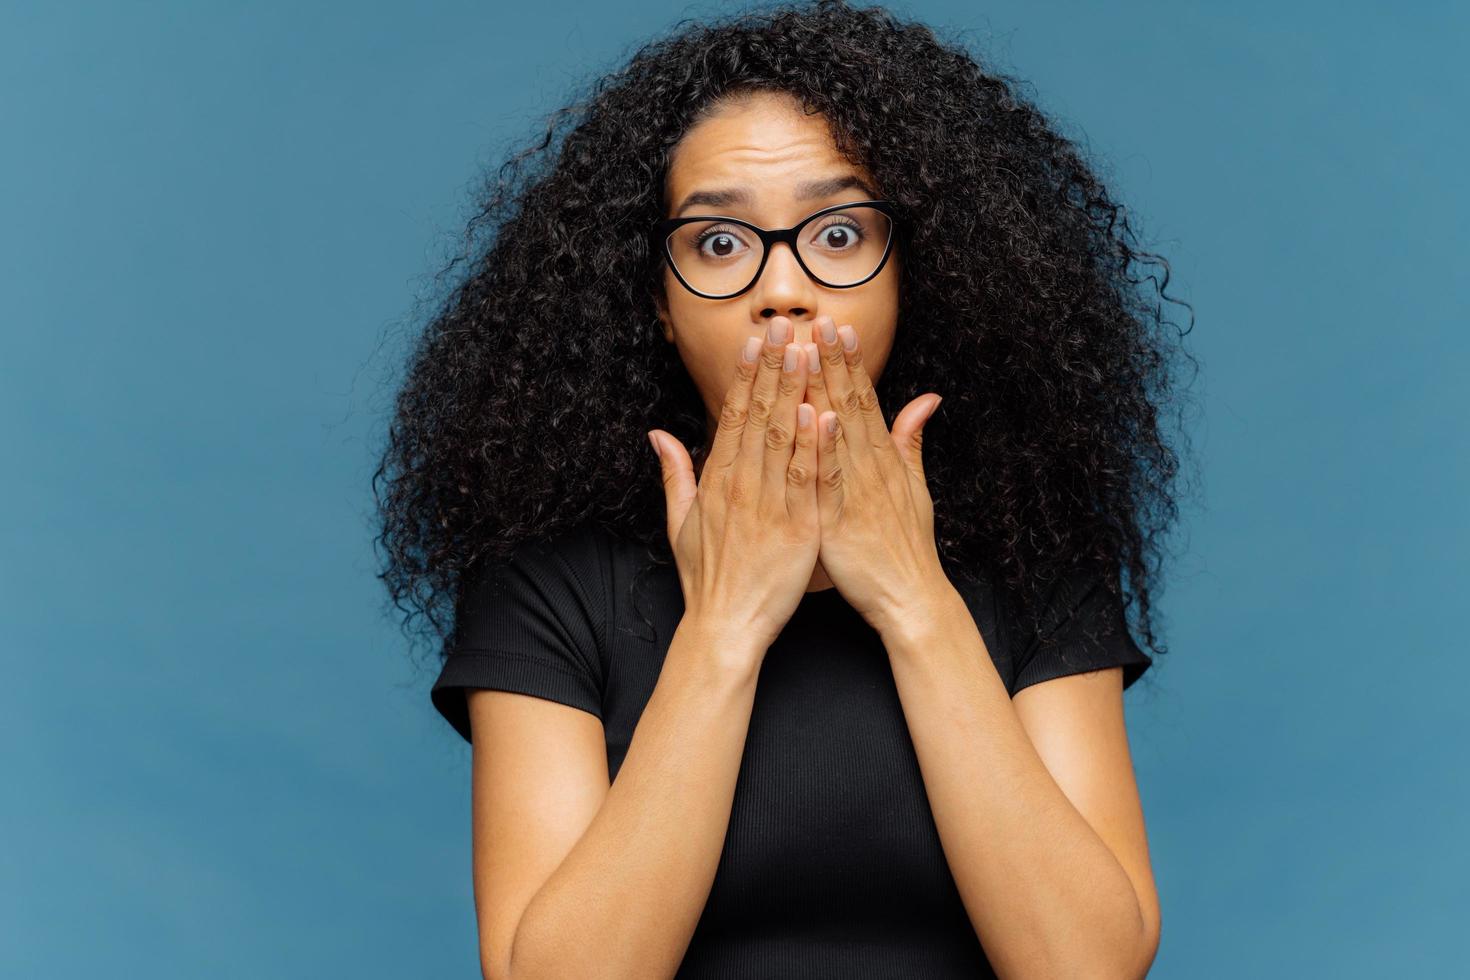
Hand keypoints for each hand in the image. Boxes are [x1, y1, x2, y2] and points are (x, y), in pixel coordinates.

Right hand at [648, 317, 821, 658]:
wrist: (725, 627)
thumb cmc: (706, 577)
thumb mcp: (679, 523)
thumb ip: (675, 474)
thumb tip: (658, 434)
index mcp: (716, 482)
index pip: (731, 417)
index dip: (744, 377)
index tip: (755, 342)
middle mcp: (741, 487)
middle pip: (759, 417)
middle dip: (773, 369)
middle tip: (785, 327)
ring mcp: (769, 507)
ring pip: (784, 440)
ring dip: (796, 392)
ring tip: (807, 353)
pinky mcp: (797, 530)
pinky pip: (807, 481)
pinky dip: (815, 447)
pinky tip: (823, 414)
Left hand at [800, 313, 946, 635]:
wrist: (912, 599)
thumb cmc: (905, 547)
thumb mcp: (915, 487)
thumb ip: (912, 442)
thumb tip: (927, 398)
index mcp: (881, 461)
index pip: (863, 402)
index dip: (848, 363)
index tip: (835, 326)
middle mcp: (871, 469)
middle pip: (850, 406)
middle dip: (833, 361)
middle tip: (819, 319)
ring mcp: (858, 492)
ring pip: (839, 432)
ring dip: (825, 388)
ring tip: (810, 351)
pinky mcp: (842, 520)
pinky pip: (830, 479)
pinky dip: (823, 447)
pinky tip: (815, 418)